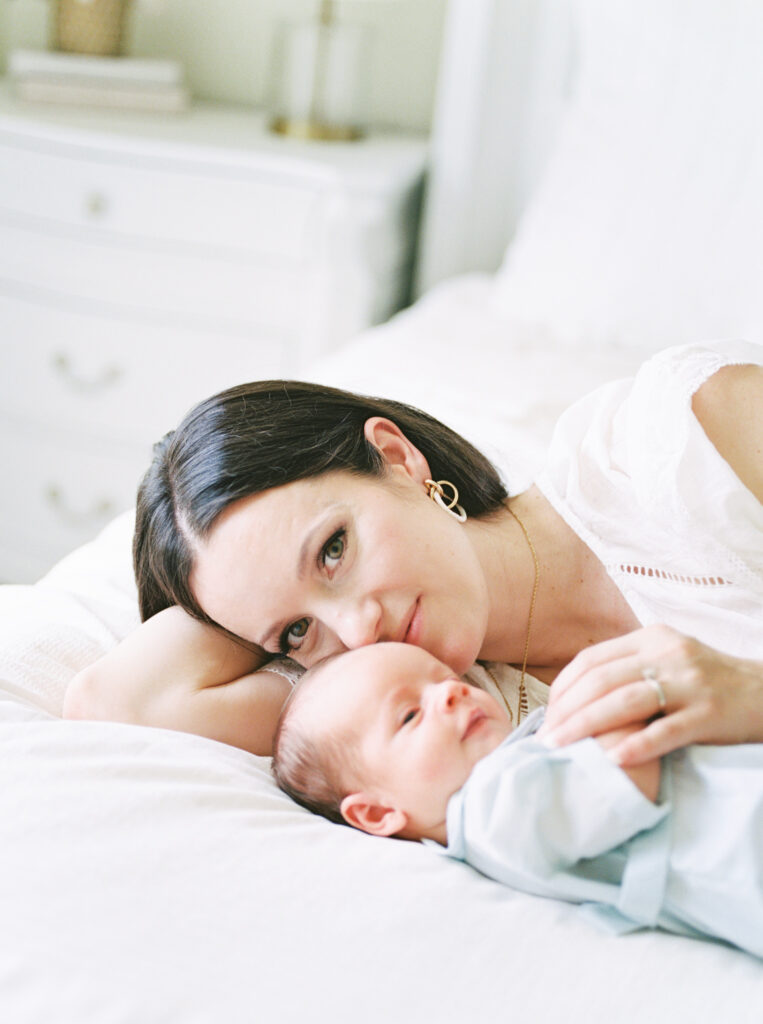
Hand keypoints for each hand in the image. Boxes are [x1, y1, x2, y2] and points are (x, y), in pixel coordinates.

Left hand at [538, 625, 762, 764]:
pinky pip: (667, 730)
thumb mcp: (667, 660)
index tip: (547, 713)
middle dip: (567, 710)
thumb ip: (628, 667)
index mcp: (651, 639)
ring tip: (562, 747)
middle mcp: (668, 654)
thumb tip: (574, 692)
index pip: (592, 659)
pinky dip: (637, 744)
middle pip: (602, 680)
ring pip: (626, 701)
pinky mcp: (710, 714)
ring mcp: (690, 683)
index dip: (563, 687)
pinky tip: (612, 759)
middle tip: (545, 737)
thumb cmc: (707, 682)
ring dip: (587, 726)